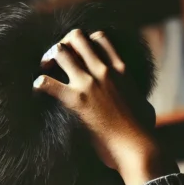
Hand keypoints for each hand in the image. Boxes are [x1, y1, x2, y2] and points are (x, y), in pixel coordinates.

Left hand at [33, 30, 166, 184]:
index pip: (98, 37)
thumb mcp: (144, 104)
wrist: (137, 147)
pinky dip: (39, 84)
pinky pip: (46, 82)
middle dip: (63, 44)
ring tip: (45, 70)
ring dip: (48, 58)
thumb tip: (141, 104)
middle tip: (56, 61)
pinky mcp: (75, 100)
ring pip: (60, 51)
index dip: (84, 43)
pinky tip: (39, 92)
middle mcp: (103, 70)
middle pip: (76, 37)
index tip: (78, 55)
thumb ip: (137, 97)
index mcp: (121, 68)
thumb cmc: (143, 131)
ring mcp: (89, 83)